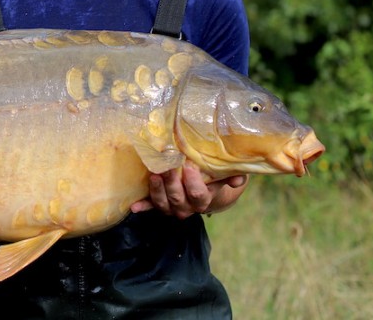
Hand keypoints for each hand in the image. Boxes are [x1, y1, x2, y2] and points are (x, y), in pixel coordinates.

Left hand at [130, 164, 247, 219]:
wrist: (203, 189)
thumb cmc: (213, 178)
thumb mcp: (224, 175)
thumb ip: (232, 176)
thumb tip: (238, 179)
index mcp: (203, 201)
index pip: (198, 194)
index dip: (193, 181)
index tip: (189, 165)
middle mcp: (187, 207)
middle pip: (177, 198)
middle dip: (171, 182)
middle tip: (167, 165)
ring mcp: (172, 207)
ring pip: (162, 203)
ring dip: (157, 190)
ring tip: (154, 175)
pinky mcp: (159, 204)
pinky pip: (150, 207)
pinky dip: (143, 206)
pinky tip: (134, 206)